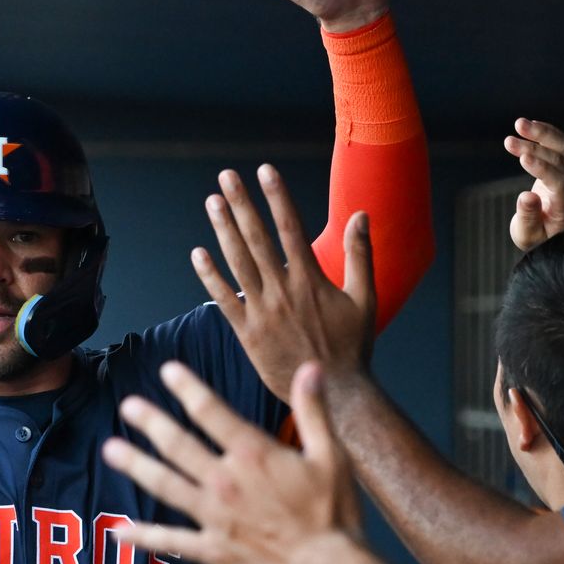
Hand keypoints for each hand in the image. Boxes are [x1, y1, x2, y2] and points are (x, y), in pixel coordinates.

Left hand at [103, 361, 361, 563]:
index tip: (168, 371)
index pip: (212, 412)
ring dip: (136, 466)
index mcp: (253, 454)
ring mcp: (214, 516)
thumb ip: (313, 411)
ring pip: (165, 485)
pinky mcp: (211, 549)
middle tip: (127, 406)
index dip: (188, 389)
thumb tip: (310, 369)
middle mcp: (225, 481)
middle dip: (151, 422)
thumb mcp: (331, 456)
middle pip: (178, 445)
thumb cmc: (333, 515)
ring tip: (110, 450)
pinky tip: (118, 531)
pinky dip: (142, 537)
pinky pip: (170, 541)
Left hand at [196, 164, 374, 401]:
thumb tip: (362, 215)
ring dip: (223, 230)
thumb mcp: (365, 298)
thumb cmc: (352, 346)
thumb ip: (361, 255)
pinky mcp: (246, 334)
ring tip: (213, 202)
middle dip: (241, 204)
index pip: (290, 227)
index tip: (264, 170)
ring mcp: (262, 312)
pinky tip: (198, 253)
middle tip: (226, 176)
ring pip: (237, 262)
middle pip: (257, 238)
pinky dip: (210, 276)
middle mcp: (283, 291)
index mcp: (311, 279)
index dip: (276, 197)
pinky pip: (223, 299)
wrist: (332, 393)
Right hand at [504, 118, 563, 250]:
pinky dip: (545, 134)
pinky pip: (560, 145)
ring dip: (541, 134)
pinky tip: (529, 125)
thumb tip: (525, 196)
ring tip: (518, 124)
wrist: (555, 235)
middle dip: (533, 149)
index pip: (559, 182)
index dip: (542, 168)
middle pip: (560, 162)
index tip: (523, 157)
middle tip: (509, 141)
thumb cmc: (539, 238)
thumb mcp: (528, 235)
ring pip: (562, 148)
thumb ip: (528, 217)